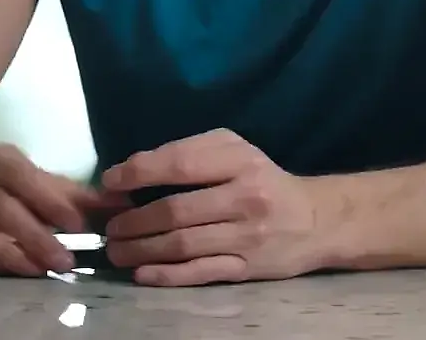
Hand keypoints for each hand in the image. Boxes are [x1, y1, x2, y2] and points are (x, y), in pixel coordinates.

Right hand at [0, 144, 127, 277]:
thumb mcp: (34, 180)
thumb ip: (76, 194)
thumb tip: (123, 203)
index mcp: (2, 161)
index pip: (28, 179)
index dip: (52, 202)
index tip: (79, 225)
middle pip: (6, 209)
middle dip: (37, 236)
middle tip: (67, 261)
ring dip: (17, 254)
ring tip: (45, 270)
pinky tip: (20, 271)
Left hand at [99, 128, 328, 285]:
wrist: (317, 221)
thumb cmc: (263, 180)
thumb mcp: (235, 151)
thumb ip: (191, 153)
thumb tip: (134, 169)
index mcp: (239, 161)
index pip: (180, 164)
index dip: (138, 173)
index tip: (110, 183)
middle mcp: (245, 197)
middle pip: (176, 210)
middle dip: (133, 220)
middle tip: (108, 228)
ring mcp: (247, 236)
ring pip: (184, 244)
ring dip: (142, 249)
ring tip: (117, 251)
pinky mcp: (249, 269)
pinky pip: (201, 272)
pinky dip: (167, 274)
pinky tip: (143, 273)